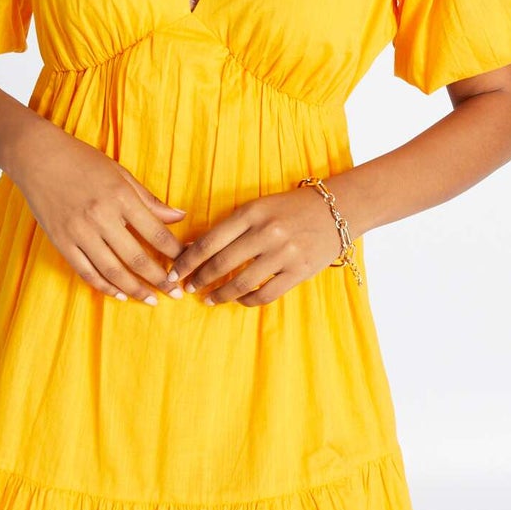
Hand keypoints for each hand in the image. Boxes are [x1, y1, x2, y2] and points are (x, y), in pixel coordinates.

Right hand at [7, 120, 187, 303]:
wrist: (37, 156)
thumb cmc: (82, 161)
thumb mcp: (120, 174)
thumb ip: (149, 199)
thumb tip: (179, 216)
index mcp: (121, 197)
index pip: (156, 233)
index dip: (175, 253)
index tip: (187, 264)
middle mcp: (101, 217)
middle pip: (137, 259)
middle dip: (161, 279)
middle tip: (177, 293)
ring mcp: (79, 232)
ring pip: (112, 271)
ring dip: (135, 289)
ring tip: (151, 299)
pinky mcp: (61, 242)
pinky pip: (86, 271)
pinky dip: (104, 286)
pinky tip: (119, 294)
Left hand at [169, 185, 344, 305]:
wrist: (336, 211)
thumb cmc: (289, 208)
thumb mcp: (258, 208)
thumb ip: (229, 228)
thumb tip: (192, 250)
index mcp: (252, 212)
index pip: (209, 241)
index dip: (187, 261)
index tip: (174, 272)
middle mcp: (267, 232)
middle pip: (221, 264)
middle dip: (199, 280)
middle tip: (188, 288)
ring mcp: (285, 253)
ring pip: (241, 283)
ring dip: (220, 294)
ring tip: (209, 299)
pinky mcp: (300, 271)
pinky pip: (266, 294)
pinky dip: (247, 300)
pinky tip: (239, 299)